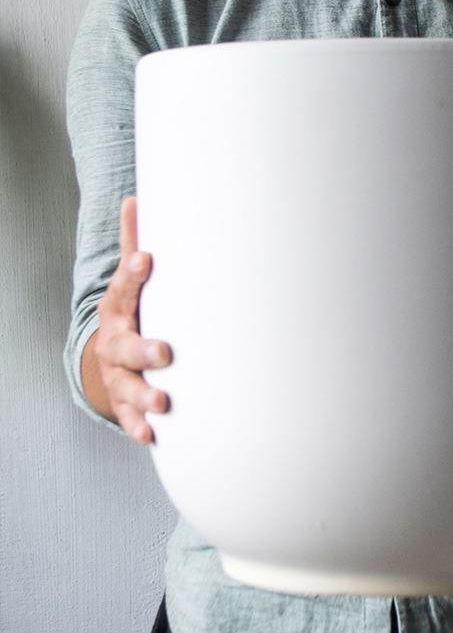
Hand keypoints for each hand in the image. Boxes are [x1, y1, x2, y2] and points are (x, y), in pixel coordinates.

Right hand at [94, 196, 172, 443]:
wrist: (107, 356)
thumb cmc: (133, 311)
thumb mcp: (130, 281)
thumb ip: (136, 243)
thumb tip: (136, 197)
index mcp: (120, 309)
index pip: (124, 290)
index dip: (133, 274)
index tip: (146, 259)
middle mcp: (115, 342)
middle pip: (126, 346)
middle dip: (144, 348)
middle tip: (164, 351)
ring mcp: (117, 374)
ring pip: (127, 385)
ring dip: (144, 394)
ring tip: (162, 400)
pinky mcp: (123, 401)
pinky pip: (128, 417)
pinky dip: (138, 426)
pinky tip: (153, 435)